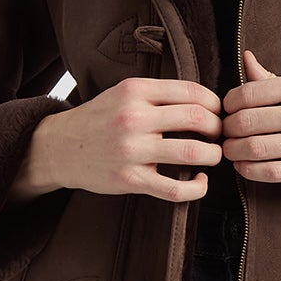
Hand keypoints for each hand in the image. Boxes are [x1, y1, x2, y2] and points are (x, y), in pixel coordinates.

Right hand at [12, 77, 222, 203]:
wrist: (60, 148)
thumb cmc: (98, 120)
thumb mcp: (122, 93)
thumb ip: (157, 94)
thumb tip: (202, 100)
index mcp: (135, 91)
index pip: (191, 91)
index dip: (214, 102)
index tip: (218, 112)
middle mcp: (134, 118)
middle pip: (197, 119)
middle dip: (218, 127)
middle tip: (220, 134)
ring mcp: (133, 151)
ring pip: (193, 152)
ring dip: (214, 155)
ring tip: (213, 155)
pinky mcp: (131, 179)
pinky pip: (176, 189)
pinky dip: (198, 187)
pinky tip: (200, 180)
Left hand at [220, 52, 280, 182]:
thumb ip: (275, 78)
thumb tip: (246, 60)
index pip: (250, 93)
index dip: (230, 103)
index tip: (228, 108)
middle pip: (248, 122)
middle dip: (228, 128)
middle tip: (225, 131)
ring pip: (256, 148)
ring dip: (234, 150)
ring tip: (231, 148)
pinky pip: (273, 172)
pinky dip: (250, 170)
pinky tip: (244, 166)